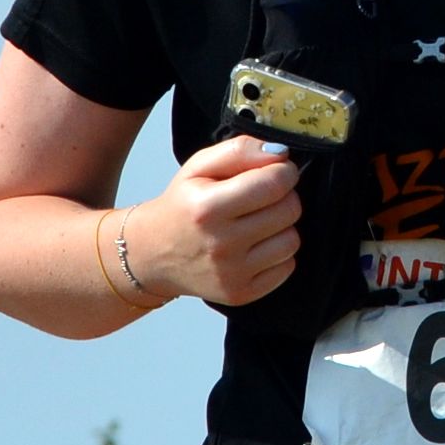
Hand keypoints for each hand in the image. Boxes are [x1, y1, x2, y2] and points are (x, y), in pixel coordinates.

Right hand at [125, 134, 302, 305]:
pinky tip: (256, 246)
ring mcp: (231, 274)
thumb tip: (281, 154)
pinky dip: (278, 253)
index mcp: (207, 207)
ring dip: (282, 226)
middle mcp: (220, 244)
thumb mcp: (199, 166)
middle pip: (289, 211)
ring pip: (292, 240)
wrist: (152, 254)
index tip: (279, 171)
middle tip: (264, 197)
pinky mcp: (241, 294)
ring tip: (258, 222)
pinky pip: (287, 266)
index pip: (274, 184)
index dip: (285, 171)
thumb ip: (240, 150)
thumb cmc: (182, 205)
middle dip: (284, 196)